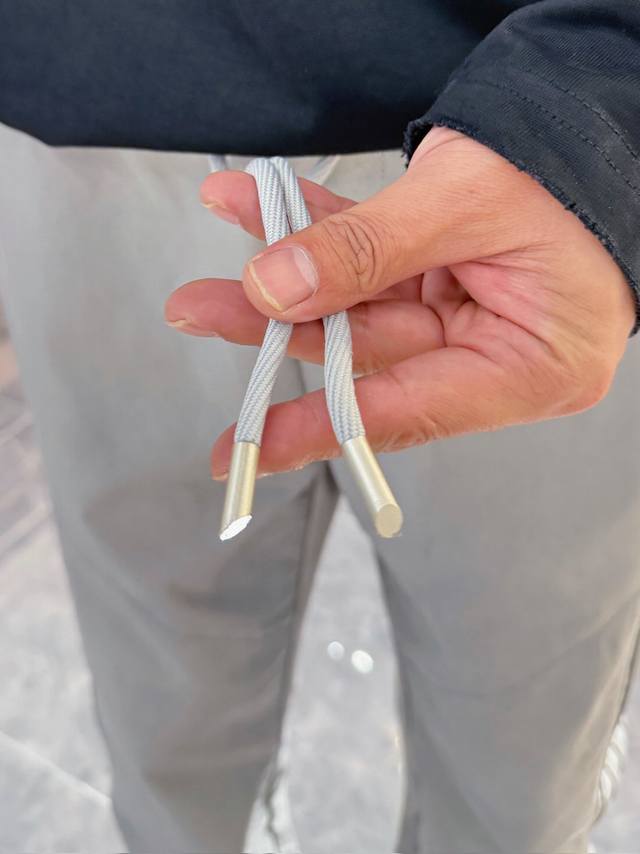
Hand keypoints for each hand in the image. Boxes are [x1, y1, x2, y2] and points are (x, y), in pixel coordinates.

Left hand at [166, 128, 635, 478]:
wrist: (591, 120)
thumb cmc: (565, 165)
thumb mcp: (465, 201)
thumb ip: (368, 250)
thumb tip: (274, 288)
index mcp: (528, 367)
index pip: (408, 411)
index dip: (320, 426)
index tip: (248, 448)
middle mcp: (492, 353)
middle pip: (369, 356)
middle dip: (280, 327)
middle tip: (201, 311)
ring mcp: (464, 317)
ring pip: (358, 308)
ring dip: (284, 277)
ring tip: (216, 259)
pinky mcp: (439, 282)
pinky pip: (367, 262)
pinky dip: (316, 235)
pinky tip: (259, 209)